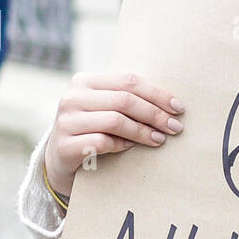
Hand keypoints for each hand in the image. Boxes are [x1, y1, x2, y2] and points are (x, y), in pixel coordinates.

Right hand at [43, 71, 184, 200]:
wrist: (60, 157)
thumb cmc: (93, 128)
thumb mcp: (105, 107)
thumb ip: (127, 98)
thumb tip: (171, 104)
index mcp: (84, 81)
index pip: (128, 80)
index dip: (157, 93)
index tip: (178, 108)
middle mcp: (72, 97)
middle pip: (124, 100)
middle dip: (155, 114)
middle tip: (175, 127)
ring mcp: (66, 121)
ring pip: (115, 121)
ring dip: (143, 131)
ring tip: (160, 139)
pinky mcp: (64, 145)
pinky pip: (102, 142)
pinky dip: (122, 145)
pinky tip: (131, 148)